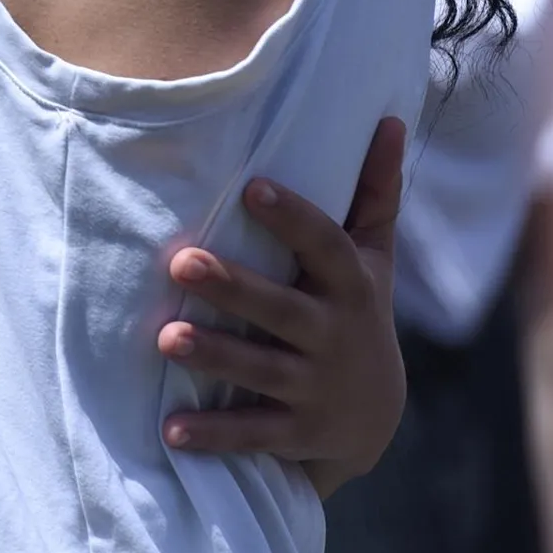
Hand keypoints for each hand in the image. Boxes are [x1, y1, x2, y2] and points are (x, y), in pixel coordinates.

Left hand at [158, 115, 407, 495]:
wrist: (375, 418)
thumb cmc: (356, 310)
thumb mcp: (372, 256)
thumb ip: (374, 191)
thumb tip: (386, 116)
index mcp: (350, 285)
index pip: (325, 245)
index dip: (293, 217)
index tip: (251, 187)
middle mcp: (334, 336)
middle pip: (282, 310)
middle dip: (234, 287)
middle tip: (181, 262)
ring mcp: (315, 388)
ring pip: (261, 371)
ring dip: (215, 356)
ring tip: (166, 339)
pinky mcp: (295, 433)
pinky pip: (252, 434)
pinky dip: (212, 436)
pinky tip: (169, 430)